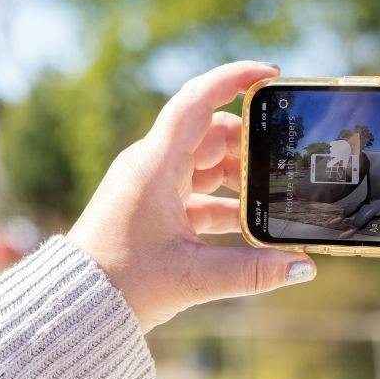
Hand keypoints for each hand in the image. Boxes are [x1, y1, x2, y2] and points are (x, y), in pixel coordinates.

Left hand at [68, 61, 316, 332]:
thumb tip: (303, 266)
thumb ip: (252, 272)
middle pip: (209, 132)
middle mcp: (151, 165)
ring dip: (239, 175)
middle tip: (287, 157)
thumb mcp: (193, 277)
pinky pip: (195, 190)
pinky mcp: (151, 206)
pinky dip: (224, 201)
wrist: (76, 305)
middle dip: (250, 141)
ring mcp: (150, 184)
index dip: (233, 79)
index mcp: (154, 165)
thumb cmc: (124, 284)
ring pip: (205, 162)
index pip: (196, 101)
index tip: (271, 73)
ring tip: (276, 193)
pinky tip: (252, 222)